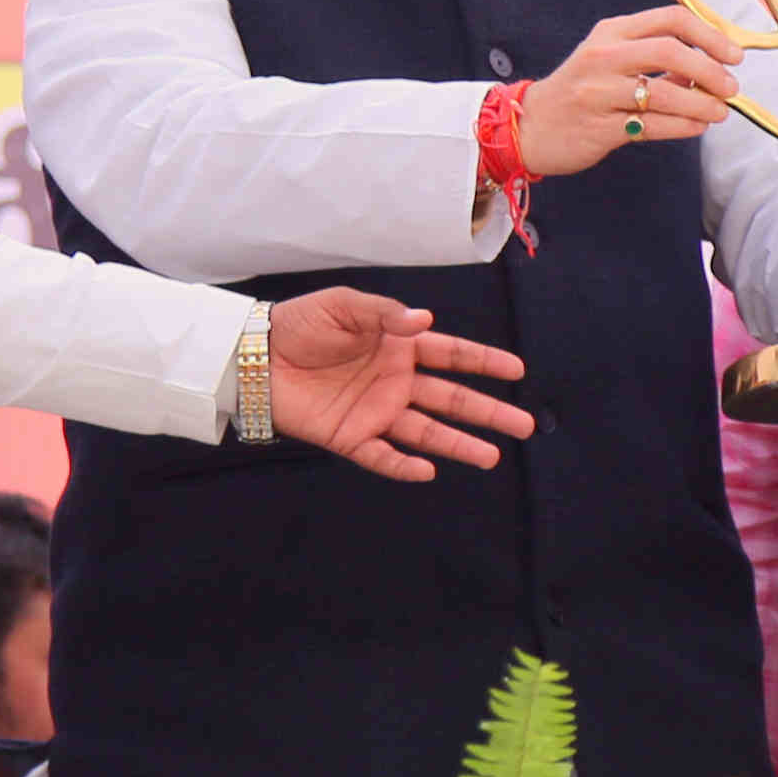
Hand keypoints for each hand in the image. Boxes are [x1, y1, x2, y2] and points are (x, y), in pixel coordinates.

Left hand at [269, 289, 536, 481]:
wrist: (253, 356)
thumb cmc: (299, 325)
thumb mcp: (344, 306)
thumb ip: (386, 314)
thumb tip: (426, 321)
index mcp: (398, 347)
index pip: (452, 355)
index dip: (484, 362)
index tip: (518, 370)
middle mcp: (395, 382)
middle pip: (451, 400)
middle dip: (488, 412)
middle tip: (524, 425)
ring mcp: (375, 412)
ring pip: (427, 432)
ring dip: (459, 445)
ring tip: (492, 457)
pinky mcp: (350, 437)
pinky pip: (383, 456)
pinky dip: (403, 466)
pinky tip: (427, 471)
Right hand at [517, 8, 743, 175]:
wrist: (531, 126)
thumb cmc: (581, 91)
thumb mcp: (612, 60)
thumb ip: (655, 59)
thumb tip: (710, 66)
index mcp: (612, 31)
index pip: (671, 19)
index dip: (709, 35)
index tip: (733, 54)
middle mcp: (604, 56)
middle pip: (670, 51)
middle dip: (710, 69)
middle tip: (731, 87)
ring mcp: (599, 92)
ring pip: (664, 94)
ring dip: (701, 104)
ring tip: (720, 112)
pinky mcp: (599, 127)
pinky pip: (652, 125)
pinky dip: (683, 126)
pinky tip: (697, 126)